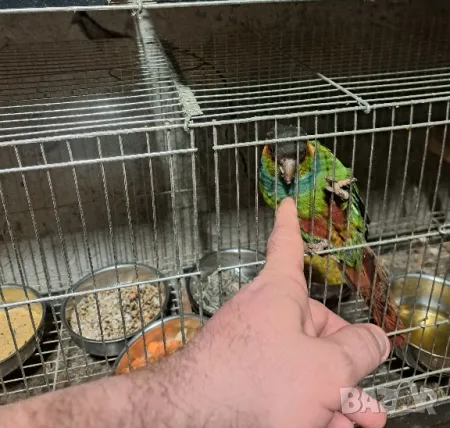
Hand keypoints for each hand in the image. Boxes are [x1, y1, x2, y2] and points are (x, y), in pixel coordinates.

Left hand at [187, 198, 388, 427]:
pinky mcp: (242, 380)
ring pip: (303, 366)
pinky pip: (284, 387)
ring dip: (334, 395)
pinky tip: (327, 426)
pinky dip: (309, 407)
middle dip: (345, 364)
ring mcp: (251, 349)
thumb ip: (357, 351)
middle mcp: (264, 315)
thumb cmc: (249, 382)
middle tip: (363, 397)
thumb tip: (375, 339)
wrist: (194, 419)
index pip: (286, 245)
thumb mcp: (325, 368)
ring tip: (353, 422)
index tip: (284, 205)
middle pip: (314, 329)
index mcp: (279, 293)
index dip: (290, 223)